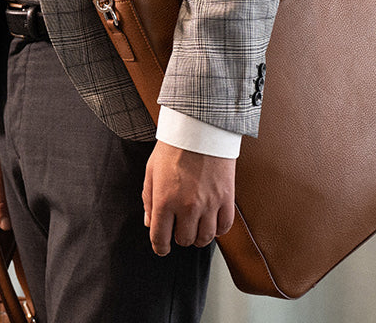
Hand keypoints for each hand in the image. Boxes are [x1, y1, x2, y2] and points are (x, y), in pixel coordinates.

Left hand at [142, 141, 235, 255]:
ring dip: (198, 236)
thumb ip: (148, 199)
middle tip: (179, 227)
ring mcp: (209, 204)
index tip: (162, 247)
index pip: (160, 238)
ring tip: (196, 225)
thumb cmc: (174, 146)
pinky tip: (212, 221)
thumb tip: (149, 223)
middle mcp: (187, 206)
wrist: (200, 128)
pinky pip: (224, 227)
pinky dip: (218, 229)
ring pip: (204, 238)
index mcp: (164, 200)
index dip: (160, 247)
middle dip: (179, 237)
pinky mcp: (226, 198)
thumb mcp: (152, 171)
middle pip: (184, 240)